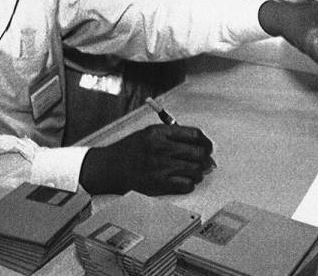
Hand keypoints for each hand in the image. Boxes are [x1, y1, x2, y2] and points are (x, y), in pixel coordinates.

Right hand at [79, 124, 212, 194]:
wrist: (110, 167)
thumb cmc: (129, 150)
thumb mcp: (149, 133)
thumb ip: (172, 136)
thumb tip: (198, 144)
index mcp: (159, 132)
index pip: (194, 134)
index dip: (205, 141)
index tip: (207, 146)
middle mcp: (161, 148)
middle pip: (198, 152)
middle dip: (205, 158)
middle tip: (205, 161)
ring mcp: (160, 166)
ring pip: (195, 170)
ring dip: (198, 172)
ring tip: (194, 172)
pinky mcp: (159, 183)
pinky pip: (186, 185)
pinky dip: (189, 184)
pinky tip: (185, 181)